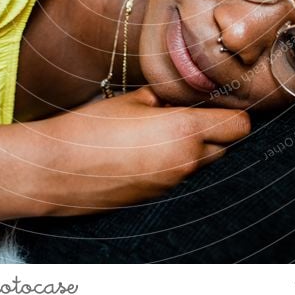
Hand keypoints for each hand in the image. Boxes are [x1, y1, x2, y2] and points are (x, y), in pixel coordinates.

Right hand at [41, 87, 250, 215]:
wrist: (55, 169)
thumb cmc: (90, 126)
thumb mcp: (133, 98)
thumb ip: (166, 97)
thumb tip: (180, 97)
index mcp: (185, 132)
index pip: (240, 126)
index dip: (233, 111)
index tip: (216, 100)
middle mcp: (185, 162)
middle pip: (226, 146)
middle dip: (214, 129)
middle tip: (187, 111)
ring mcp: (171, 184)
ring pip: (204, 163)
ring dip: (195, 146)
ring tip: (162, 129)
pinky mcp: (155, 197)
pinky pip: (180, 175)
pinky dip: (174, 161)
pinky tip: (146, 148)